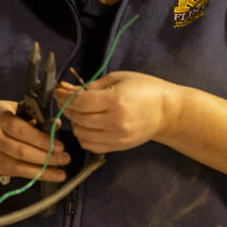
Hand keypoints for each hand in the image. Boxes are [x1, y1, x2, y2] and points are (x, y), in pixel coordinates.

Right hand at [0, 100, 69, 181]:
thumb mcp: (9, 108)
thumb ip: (31, 116)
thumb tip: (55, 125)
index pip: (22, 130)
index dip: (42, 140)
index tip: (59, 145)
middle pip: (22, 151)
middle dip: (46, 156)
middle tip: (65, 157)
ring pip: (19, 165)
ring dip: (43, 170)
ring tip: (60, 171)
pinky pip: (15, 172)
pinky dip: (33, 175)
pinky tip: (47, 175)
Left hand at [53, 71, 185, 152]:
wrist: (168, 112)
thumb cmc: (145, 89)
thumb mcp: (119, 78)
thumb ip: (91, 86)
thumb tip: (66, 89)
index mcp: (116, 101)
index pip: (79, 102)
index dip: (64, 97)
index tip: (58, 92)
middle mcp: (115, 122)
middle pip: (78, 119)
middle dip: (67, 109)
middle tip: (66, 100)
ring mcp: (117, 137)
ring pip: (81, 134)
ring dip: (74, 123)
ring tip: (79, 112)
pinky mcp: (118, 147)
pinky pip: (90, 145)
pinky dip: (83, 136)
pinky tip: (87, 125)